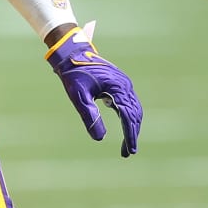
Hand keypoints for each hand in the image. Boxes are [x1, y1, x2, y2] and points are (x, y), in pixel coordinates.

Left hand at [45, 21, 142, 156]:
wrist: (72, 53)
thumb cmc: (74, 74)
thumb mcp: (79, 96)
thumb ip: (89, 115)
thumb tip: (100, 138)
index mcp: (117, 87)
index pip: (128, 116)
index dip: (130, 135)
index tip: (130, 150)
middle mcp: (125, 85)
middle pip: (135, 114)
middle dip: (132, 134)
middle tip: (128, 153)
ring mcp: (124, 84)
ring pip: (134, 109)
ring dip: (132, 127)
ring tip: (127, 146)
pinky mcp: (120, 84)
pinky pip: (129, 104)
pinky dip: (129, 118)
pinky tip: (125, 128)